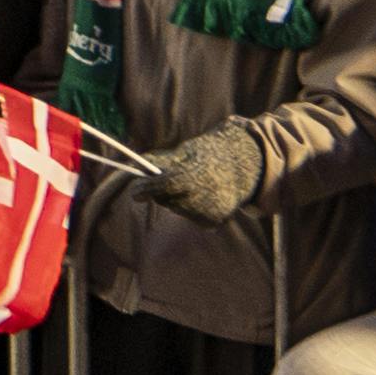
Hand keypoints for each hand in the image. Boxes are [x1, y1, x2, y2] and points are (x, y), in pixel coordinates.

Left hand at [134, 117, 274, 225]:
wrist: (242, 165)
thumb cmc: (203, 156)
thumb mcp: (182, 153)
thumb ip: (158, 161)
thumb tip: (133, 166)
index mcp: (195, 174)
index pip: (166, 184)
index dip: (148, 189)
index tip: (135, 194)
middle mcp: (204, 194)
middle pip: (168, 200)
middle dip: (159, 193)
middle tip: (157, 186)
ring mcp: (211, 210)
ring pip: (178, 209)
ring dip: (175, 200)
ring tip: (190, 187)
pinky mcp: (216, 221)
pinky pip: (192, 218)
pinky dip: (191, 209)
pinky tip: (201, 198)